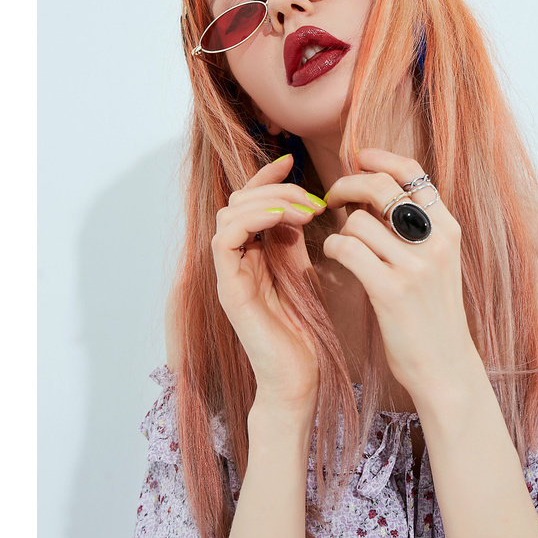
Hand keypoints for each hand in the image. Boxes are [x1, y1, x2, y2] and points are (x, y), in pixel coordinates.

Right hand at [211, 153, 326, 411]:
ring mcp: (229, 275)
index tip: (291, 160)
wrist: (299, 378)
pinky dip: (254, 221)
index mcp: (252, 254)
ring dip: (268, 202)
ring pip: (229, 214)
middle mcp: (236, 261)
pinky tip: (285, 221)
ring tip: (303, 210)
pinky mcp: (229, 290)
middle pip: (237, 201)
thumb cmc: (304, 332)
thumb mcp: (304, 273)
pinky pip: (226, 240)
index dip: (265, 176)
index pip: (248, 201)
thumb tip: (304, 203)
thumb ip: (295, 240)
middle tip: (311, 198)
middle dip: (275, 189)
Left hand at [322, 148, 475, 394]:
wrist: (445, 366)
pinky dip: (333, 249)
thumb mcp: (438, 262)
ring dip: (341, 229)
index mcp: (449, 229)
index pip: (414, 173)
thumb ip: (417, 227)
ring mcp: (415, 267)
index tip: (358, 157)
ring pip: (359, 222)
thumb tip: (376, 188)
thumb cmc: (432, 314)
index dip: (380, 158)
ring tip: (344, 245)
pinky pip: (348, 249)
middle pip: (382, 188)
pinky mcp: (391, 290)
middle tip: (333, 197)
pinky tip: (335, 258)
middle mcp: (436, 242)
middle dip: (348, 185)